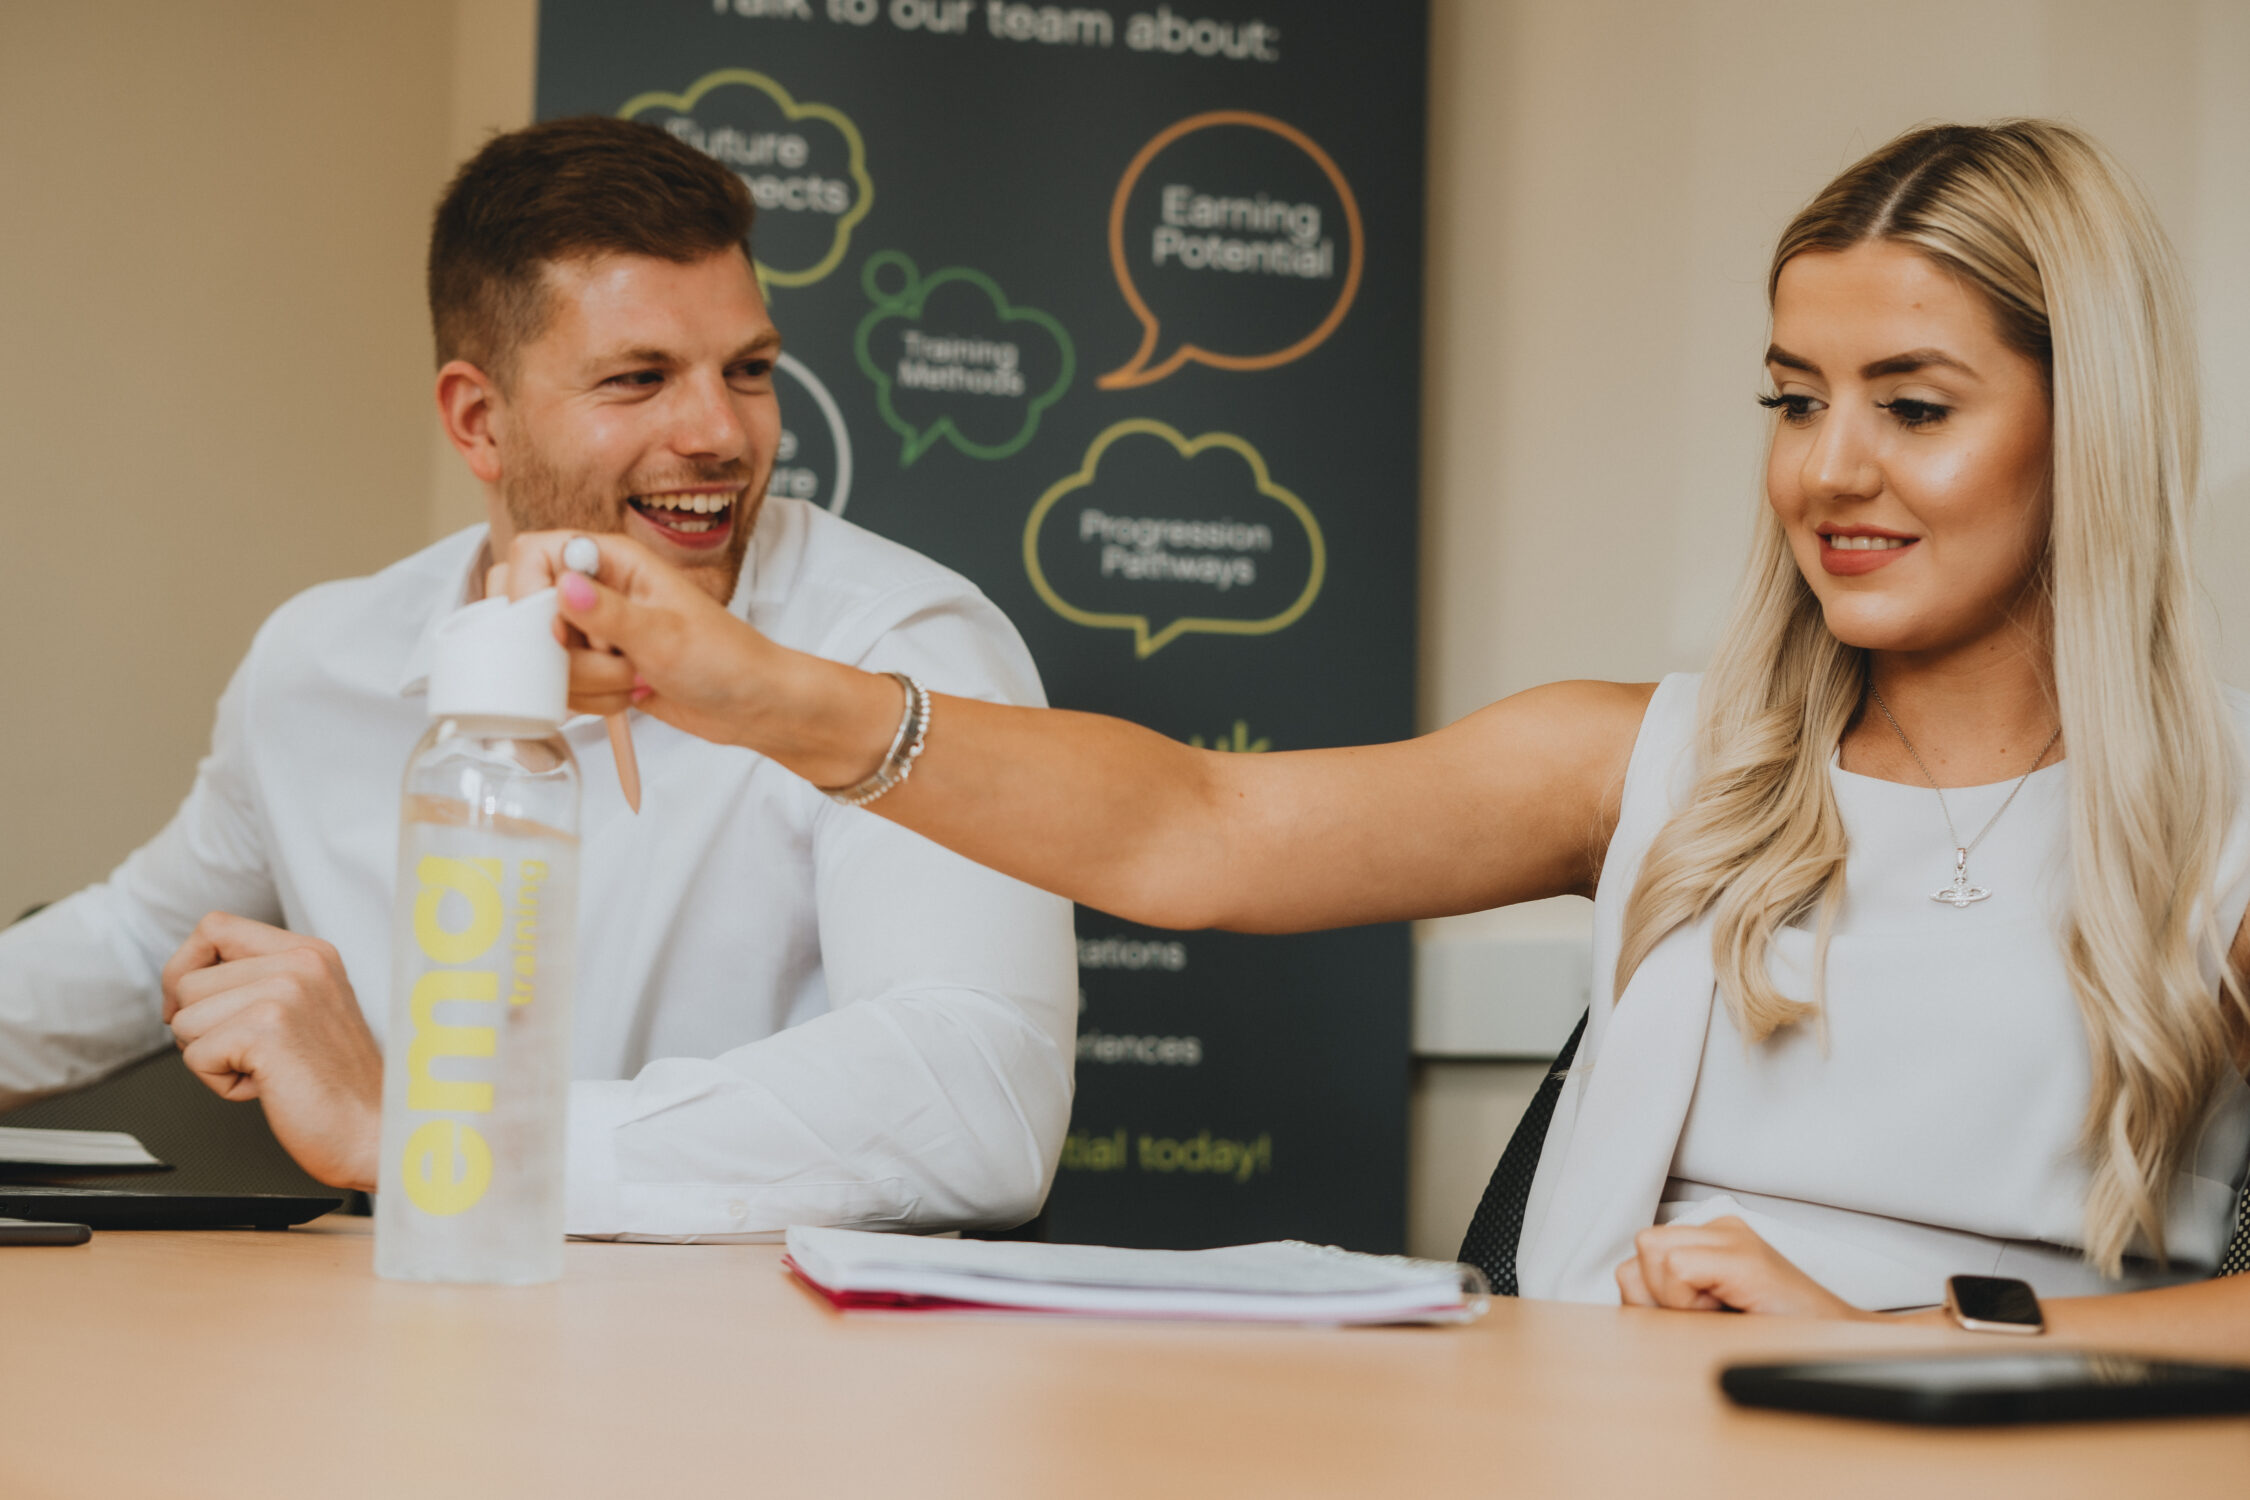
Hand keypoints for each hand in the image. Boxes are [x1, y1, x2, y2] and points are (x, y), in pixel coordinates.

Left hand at [161, 912, 383, 1191]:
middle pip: (188, 979)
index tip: (196, 1006)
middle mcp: (301, 963)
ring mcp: (286, 993)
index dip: (187, 967)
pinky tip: (267, 1087)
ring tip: (265, 1069)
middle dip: (200, 1027)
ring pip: (185, 1019)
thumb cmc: (335, 1084)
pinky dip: (220, 1084)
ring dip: (210, 1057)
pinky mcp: (267, 1031)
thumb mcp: (305, 1006)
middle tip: (251, 1052)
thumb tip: (183, 978)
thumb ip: (256, 979)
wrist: (373, 1131)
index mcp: (310, 952)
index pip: (214, 927)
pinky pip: (196, 1056)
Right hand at [499, 530, 772, 746]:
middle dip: (559, 648)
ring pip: (543, 655)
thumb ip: (608, 613)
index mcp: (612, 559)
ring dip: (585, 680)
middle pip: (527, 607)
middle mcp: (596, 588)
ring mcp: (593, 629)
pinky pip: (561, 683)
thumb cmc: (724, 658)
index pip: (534, 553)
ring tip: (634, 678)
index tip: (558, 632)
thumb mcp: (665, 635)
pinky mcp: (594, 666)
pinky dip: (589, 698)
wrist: (751, 704)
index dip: (530, 592)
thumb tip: (563, 585)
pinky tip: (629, 694)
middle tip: (607, 658)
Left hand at [1615, 1216, 1868, 1318]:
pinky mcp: (1743, 1255)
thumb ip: (1667, 1299)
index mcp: (1708, 1241)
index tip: (1695, 1321)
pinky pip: (1676, 1269)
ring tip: (1719, 1313)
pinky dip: (1690, 1302)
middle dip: (1657, 1297)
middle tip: (1706, 1318)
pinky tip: (1729, 1311)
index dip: (1653, 1301)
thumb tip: (1628, 1296)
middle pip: (1640, 1253)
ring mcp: (1731, 1236)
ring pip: (1650, 1254)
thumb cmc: (1776, 1337)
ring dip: (1674, 1298)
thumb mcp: (1706, 1315)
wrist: (1843, 1345)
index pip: (1640, 1260)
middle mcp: (1717, 1229)